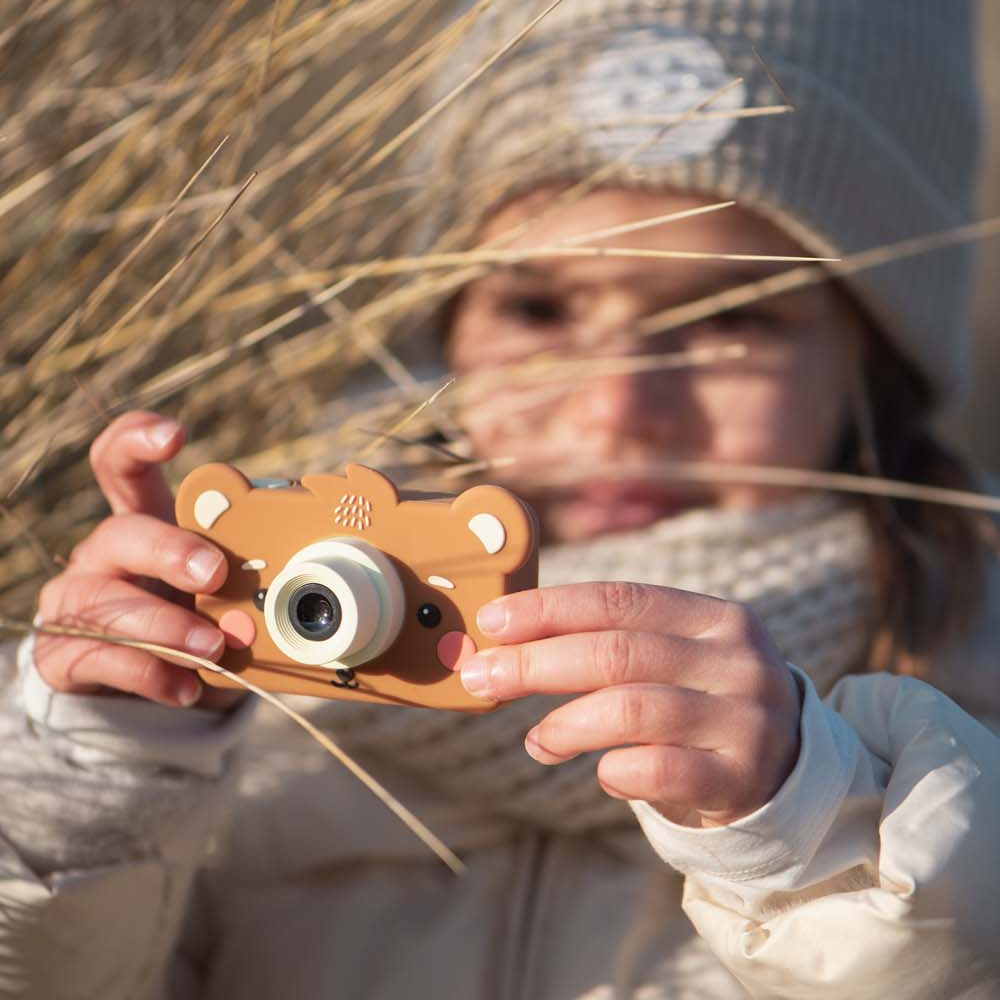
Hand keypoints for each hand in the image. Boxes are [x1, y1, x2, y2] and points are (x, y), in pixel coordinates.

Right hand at [35, 411, 240, 709]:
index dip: (137, 441)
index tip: (175, 436)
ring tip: (213, 646)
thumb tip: (291, 586)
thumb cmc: (193, 613)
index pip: (121, 465)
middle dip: (169, 550)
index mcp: (142, 521)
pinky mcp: (64, 654)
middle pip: (121, 533)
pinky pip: (102, 659)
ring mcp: (77, 602)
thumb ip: (247, 580)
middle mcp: (103, 554)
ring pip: (107, 603)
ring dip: (166, 625)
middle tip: (214, 572)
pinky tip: (187, 686)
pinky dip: (150, 673)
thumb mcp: (221, 589)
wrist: (148, 677)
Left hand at [459, 582, 801, 826]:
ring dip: (565, 724)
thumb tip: (499, 645)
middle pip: (616, 652)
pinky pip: (659, 770)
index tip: (492, 623)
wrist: (783, 774)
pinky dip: (615, 770)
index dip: (548, 609)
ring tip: (537, 741)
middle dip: (535, 664)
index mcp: (714, 617)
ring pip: (631, 710)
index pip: (619, 600)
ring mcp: (745, 719)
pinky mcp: (742, 777)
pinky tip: (603, 772)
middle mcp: (735, 661)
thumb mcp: (670, 661)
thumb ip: (605, 645)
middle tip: (481, 677)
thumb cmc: (697, 706)